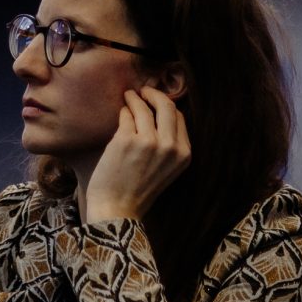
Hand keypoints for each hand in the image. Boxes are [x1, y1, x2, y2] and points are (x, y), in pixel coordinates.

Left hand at [84, 89, 191, 225]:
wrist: (117, 210)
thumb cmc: (138, 191)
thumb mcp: (167, 170)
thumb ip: (168, 145)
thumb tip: (160, 113)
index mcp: (184, 155)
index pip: (179, 118)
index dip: (167, 106)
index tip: (156, 102)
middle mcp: (169, 146)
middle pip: (166, 106)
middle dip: (154, 94)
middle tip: (143, 91)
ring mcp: (148, 142)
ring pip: (143, 107)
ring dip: (134, 98)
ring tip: (128, 97)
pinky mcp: (126, 140)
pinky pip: (126, 116)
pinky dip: (123, 111)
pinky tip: (121, 112)